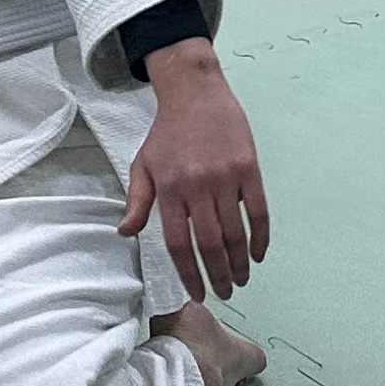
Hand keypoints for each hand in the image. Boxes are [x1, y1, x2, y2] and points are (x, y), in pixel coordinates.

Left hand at [120, 40, 267, 300]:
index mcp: (169, 189)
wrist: (195, 92)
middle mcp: (197, 186)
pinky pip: (258, 211)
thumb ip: (137, 201)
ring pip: (235, 232)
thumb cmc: (166, 132)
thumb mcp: (142, 164)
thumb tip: (125, 233)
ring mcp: (225, 178)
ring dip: (240, 262)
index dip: (189, 273)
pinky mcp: (248, 169)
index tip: (198, 292)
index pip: (178, 243)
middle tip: (225, 293)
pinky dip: (260, 237)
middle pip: (209, 244)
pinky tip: (258, 254)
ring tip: (242, 279)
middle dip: (218, 275)